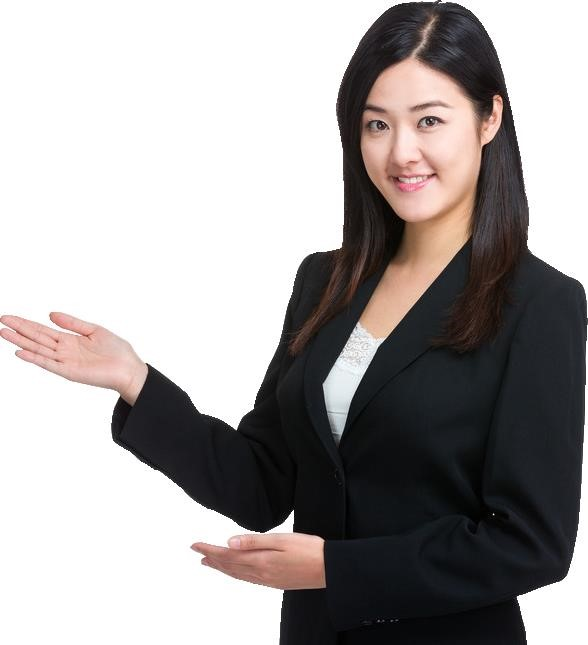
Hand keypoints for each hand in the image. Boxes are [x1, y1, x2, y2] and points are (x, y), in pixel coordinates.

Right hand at [0, 311, 144, 395]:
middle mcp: (64, 351)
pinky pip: (49, 364)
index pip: (43, 331)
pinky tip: (20, 352)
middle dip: (19, 329)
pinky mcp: (69, 371)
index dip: (26, 324)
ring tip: (3, 332)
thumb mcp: (94, 330)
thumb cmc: (116, 351)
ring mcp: (65, 361)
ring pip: (38, 349)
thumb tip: (50, 314)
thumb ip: (72, 323)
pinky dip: (34, 358)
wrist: (129, 368)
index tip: (10, 317)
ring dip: (21, 341)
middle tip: (0, 320)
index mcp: (70, 340)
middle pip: (36, 338)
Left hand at [190, 532, 325, 590]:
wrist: (329, 569)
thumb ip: (254, 541)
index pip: (228, 555)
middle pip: (230, 566)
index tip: (195, 545)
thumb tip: (229, 542)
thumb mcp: (281, 540)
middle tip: (198, 552)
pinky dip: (236, 574)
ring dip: (222, 567)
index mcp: (261, 561)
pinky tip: (236, 571)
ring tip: (210, 562)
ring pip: (238, 574)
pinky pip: (248, 579)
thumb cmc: (309, 550)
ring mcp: (267, 580)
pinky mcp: (275, 582)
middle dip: (212, 559)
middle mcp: (261, 574)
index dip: (210, 550)